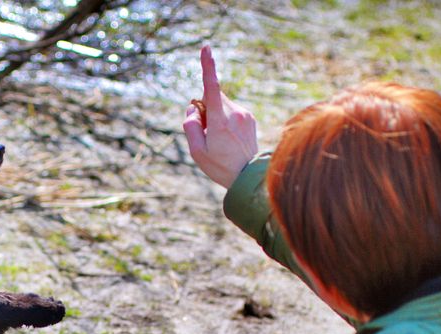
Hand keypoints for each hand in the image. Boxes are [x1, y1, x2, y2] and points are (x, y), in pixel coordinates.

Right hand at [183, 46, 258, 188]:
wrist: (248, 177)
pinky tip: (229, 138)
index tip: (206, 49)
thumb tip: (194, 109)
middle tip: (205, 133)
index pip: (212, 88)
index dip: (208, 67)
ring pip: (221, 104)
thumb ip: (190, 126)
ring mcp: (244, 114)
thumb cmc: (219, 166)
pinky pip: (230, 111)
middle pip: (212, 97)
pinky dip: (225, 119)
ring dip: (215, 115)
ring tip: (220, 140)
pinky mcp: (249, 117)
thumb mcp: (196, 151)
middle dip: (204, 108)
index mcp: (219, 121)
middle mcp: (234, 113)